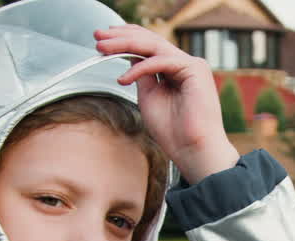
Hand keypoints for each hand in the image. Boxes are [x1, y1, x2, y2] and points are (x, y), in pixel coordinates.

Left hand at [94, 24, 239, 183]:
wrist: (193, 151)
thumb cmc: (174, 132)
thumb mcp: (149, 97)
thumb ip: (142, 76)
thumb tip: (130, 57)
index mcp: (175, 71)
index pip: (149, 47)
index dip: (125, 40)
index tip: (102, 41)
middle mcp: (185, 64)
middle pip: (150, 41)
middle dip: (121, 36)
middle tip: (98, 36)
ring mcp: (192, 65)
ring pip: (153, 45)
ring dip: (125, 43)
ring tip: (103, 48)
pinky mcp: (196, 69)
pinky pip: (161, 61)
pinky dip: (139, 68)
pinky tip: (124, 79)